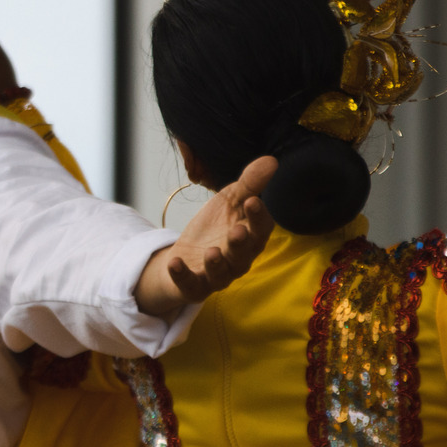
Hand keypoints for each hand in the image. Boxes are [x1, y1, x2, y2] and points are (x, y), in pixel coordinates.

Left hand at [136, 156, 277, 317]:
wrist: (186, 255)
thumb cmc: (215, 227)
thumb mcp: (229, 201)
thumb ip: (249, 184)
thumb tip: (271, 160)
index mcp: (250, 237)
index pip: (261, 229)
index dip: (258, 217)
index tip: (252, 201)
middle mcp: (238, 260)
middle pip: (244, 254)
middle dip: (240, 243)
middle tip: (237, 230)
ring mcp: (217, 275)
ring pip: (221, 273)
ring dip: (216, 263)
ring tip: (211, 252)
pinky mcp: (195, 286)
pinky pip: (190, 284)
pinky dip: (182, 275)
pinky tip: (174, 262)